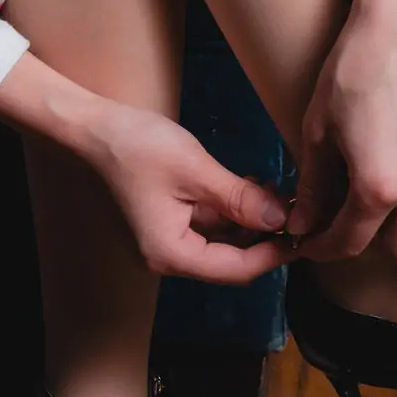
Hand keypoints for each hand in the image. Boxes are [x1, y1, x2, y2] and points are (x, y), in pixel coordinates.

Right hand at [0, 46, 294, 282]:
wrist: (90, 127)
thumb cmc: (138, 147)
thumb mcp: (197, 171)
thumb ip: (240, 199)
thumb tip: (281, 220)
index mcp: (172, 254)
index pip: (236, 269)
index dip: (274, 254)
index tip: (305, 234)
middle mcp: (166, 256)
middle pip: (229, 259)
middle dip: (264, 235)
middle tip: (296, 207)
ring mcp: (162, 239)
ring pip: (218, 240)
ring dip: (247, 219)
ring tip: (274, 189)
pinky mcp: (161, 220)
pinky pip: (203, 224)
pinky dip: (227, 209)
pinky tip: (247, 184)